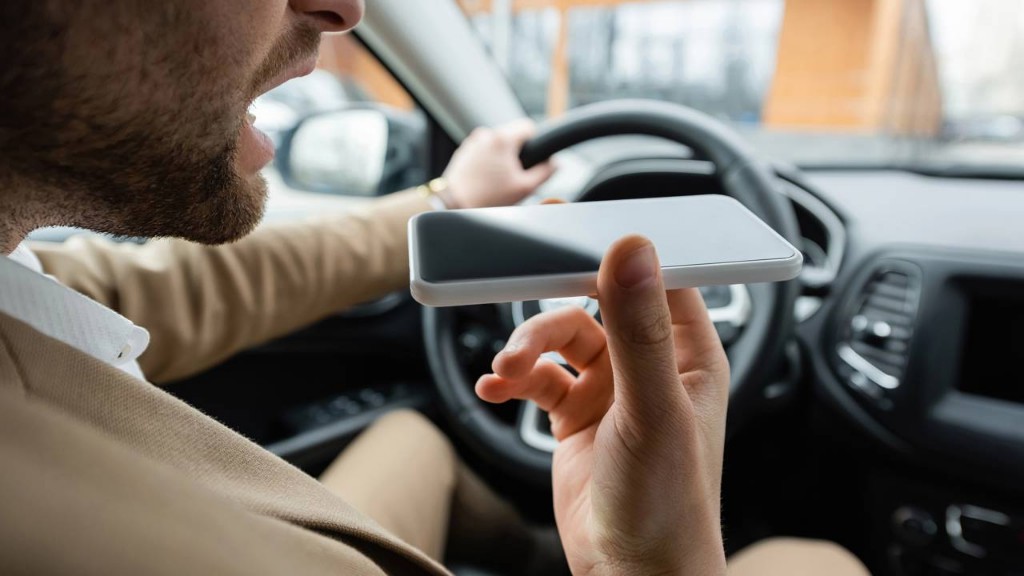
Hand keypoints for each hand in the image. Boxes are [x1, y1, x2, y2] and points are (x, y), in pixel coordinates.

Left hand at [442, 119, 555, 208]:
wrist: (455, 204)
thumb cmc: (488, 197)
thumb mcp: (524, 188)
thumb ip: (545, 172)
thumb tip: (555, 163)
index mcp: (502, 139)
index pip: (528, 126)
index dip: (534, 142)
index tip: (532, 158)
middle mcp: (486, 134)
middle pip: (512, 135)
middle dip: (517, 152)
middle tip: (515, 174)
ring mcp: (473, 142)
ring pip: (497, 143)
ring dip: (502, 156)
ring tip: (499, 179)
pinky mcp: (464, 151)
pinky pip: (484, 150)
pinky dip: (489, 160)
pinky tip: (486, 178)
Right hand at [476, 236, 729, 575]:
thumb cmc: (666, 504)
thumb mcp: (652, 410)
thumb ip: (639, 330)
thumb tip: (632, 250)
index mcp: (688, 354)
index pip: (659, 277)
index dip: (620, 246)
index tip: (576, 220)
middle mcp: (649, 365)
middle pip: (598, 299)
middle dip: (556, 291)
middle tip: (517, 261)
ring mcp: (610, 389)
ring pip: (559, 337)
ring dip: (527, 346)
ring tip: (508, 368)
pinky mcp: (575, 414)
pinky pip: (537, 378)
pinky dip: (513, 377)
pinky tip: (495, 386)